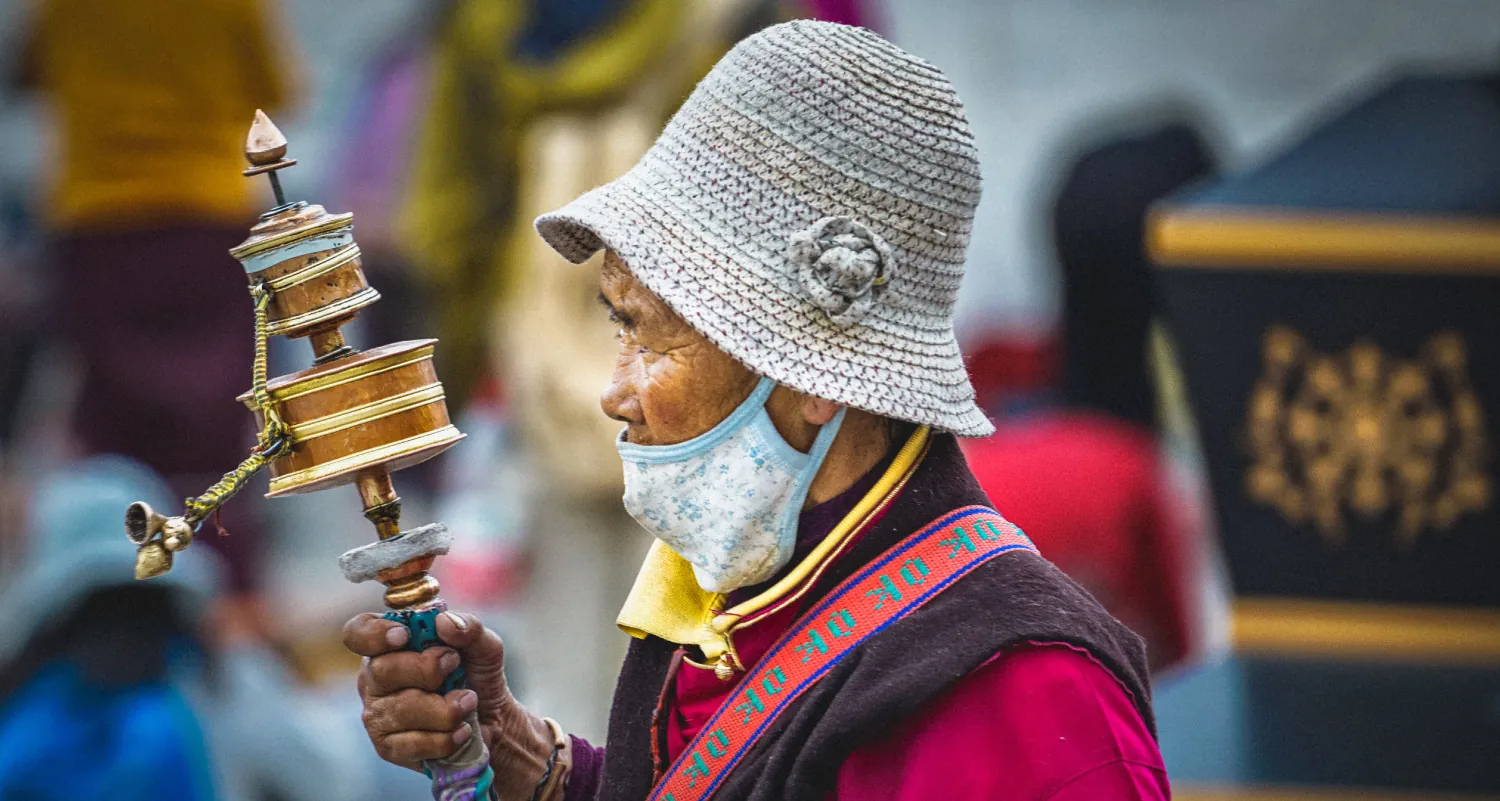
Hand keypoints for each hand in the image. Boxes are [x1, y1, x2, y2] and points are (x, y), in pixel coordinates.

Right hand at [343, 610, 554, 795]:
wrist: (492, 719)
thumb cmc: (477, 675)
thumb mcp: (483, 645)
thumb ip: (469, 627)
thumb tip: (444, 623)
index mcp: (388, 645)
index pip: (358, 633)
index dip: (374, 634)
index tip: (403, 636)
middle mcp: (374, 678)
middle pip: (381, 670)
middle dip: (427, 670)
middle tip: (454, 667)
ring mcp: (377, 714)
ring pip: (402, 709)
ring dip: (446, 708)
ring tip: (468, 703)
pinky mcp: (388, 747)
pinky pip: (412, 744)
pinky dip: (445, 738)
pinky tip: (461, 730)